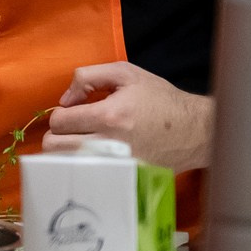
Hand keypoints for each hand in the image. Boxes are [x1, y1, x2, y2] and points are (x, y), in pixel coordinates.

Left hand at [44, 62, 212, 170]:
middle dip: (58, 134)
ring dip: (66, 152)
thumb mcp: (125, 73)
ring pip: (67, 164)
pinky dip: (84, 166)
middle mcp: (110, 143)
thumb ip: (87, 77)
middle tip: (73, 128)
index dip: (60, 114)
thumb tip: (65, 100)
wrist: (194, 129)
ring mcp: (116, 164)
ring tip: (80, 141)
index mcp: (109, 115)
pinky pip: (88, 175)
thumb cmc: (159, 99)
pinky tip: (93, 156)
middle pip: (56, 146)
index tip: (73, 112)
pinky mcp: (124, 177)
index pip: (60, 121)